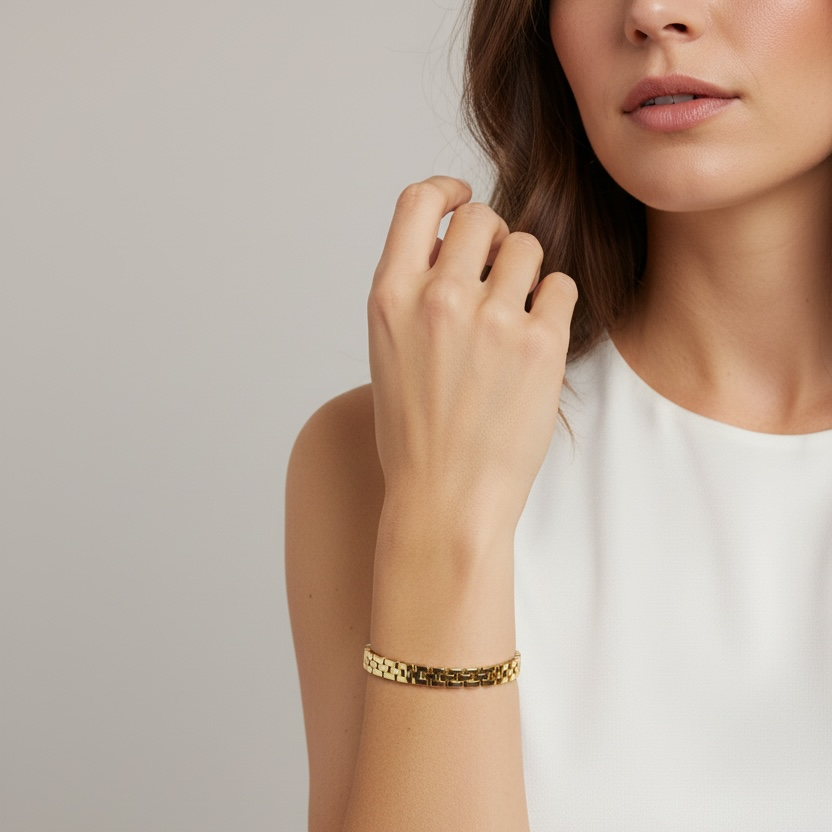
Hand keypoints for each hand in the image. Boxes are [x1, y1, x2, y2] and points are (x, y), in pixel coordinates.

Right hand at [368, 176, 577, 539]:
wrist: (445, 499)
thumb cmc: (414, 434)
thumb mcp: (388, 351)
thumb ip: (413, 291)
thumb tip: (451, 244)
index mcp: (390, 296)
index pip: (418, 201)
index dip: (446, 192)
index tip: (462, 201)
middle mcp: (438, 298)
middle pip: (483, 218)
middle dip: (493, 240)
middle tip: (496, 277)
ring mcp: (491, 319)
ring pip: (528, 247)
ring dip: (526, 273)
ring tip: (515, 319)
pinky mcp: (540, 344)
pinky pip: (560, 287)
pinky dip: (552, 306)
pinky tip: (536, 341)